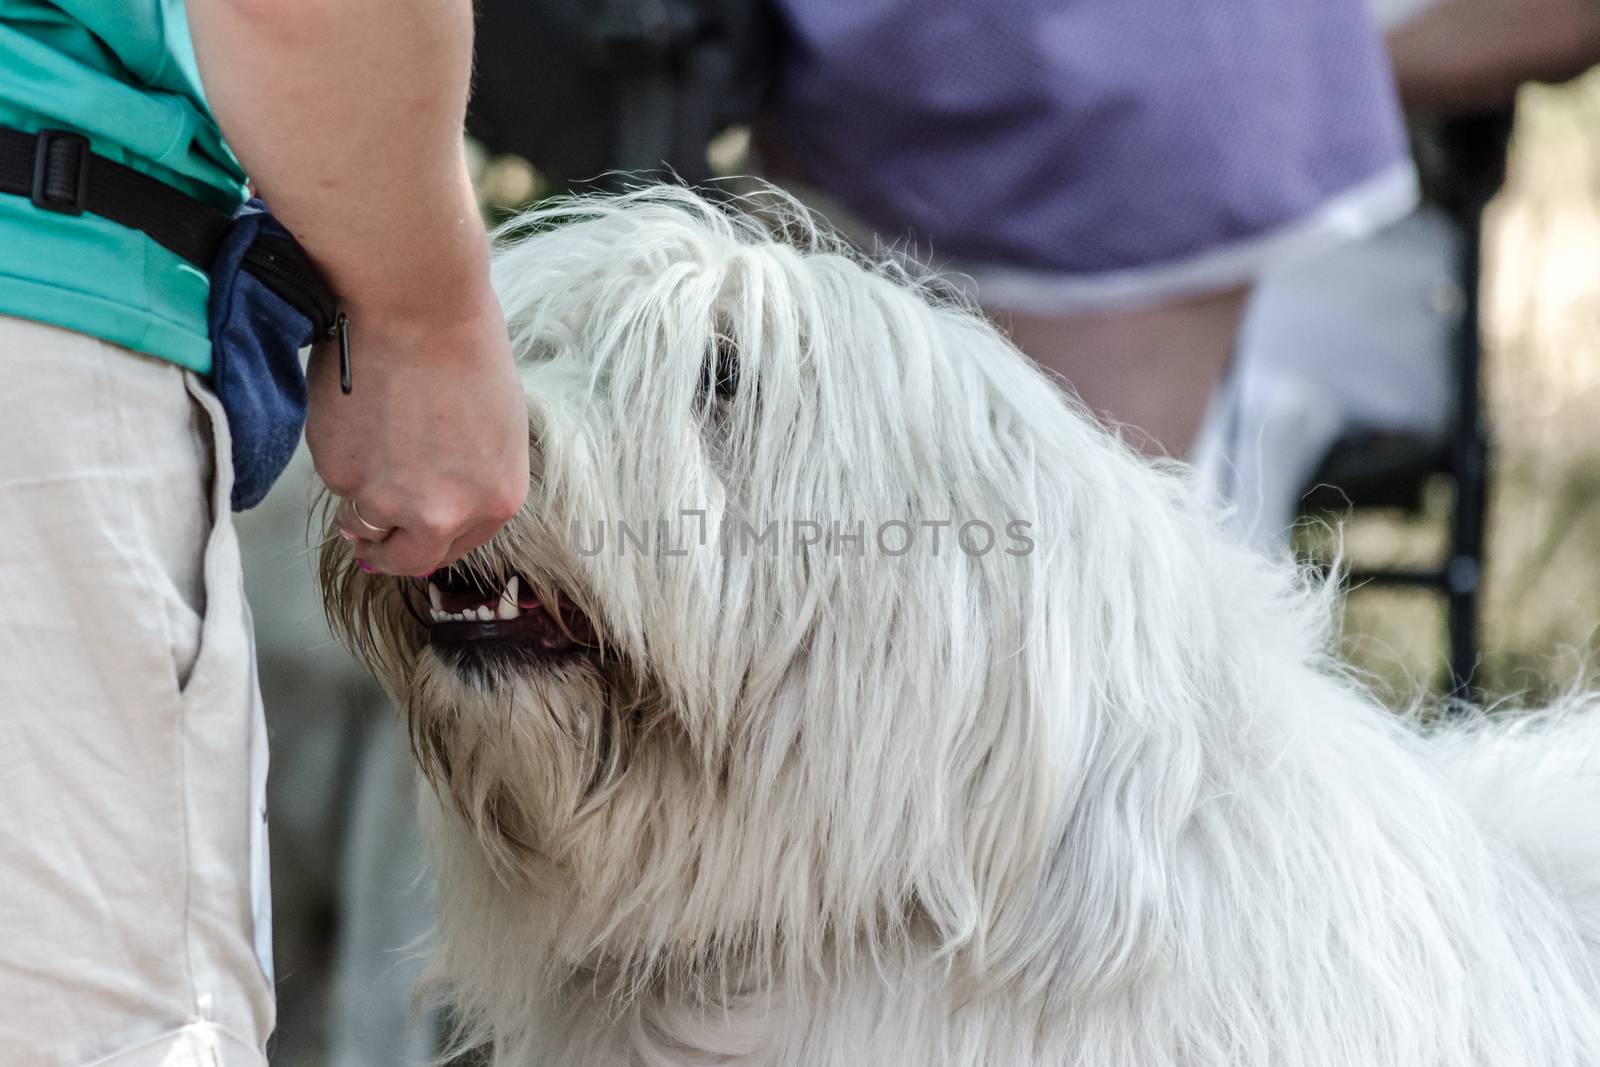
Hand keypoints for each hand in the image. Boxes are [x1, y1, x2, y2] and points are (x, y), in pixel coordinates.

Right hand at [307, 284, 529, 575]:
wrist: (417, 309)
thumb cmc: (467, 350)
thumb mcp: (497, 429)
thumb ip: (470, 476)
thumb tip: (436, 504)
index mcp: (496, 502)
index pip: (459, 547)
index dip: (433, 539)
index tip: (414, 535)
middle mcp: (444, 515)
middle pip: (408, 559)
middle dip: (390, 552)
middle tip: (373, 541)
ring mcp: (388, 502)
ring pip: (364, 525)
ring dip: (359, 507)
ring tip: (364, 456)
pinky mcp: (341, 477)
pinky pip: (338, 481)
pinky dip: (342, 458)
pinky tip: (355, 415)